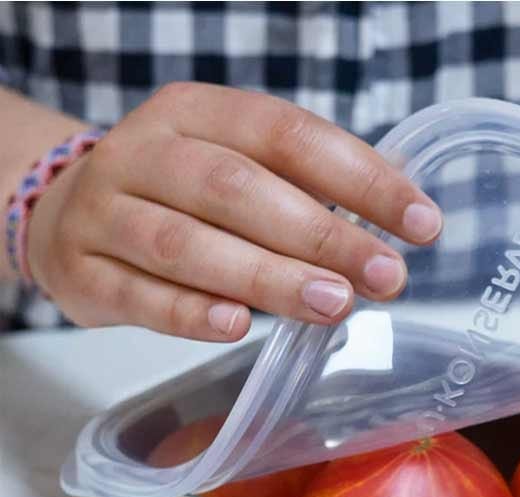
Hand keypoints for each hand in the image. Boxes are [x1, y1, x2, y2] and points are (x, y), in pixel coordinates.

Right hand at [26, 82, 441, 340]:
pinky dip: (189, 313)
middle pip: (238, 189)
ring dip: (267, 277)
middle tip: (386, 276)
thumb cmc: (178, 197)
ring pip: (188, 245)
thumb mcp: (234, 167)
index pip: (288, 135)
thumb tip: (398, 226)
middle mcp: (146, 153)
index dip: (360, 179)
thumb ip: (303, 189)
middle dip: (323, 235)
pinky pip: (139, 296)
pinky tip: (237, 327)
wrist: (63, 215)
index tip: (422, 223)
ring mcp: (105, 213)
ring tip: (334, 305)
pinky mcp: (83, 273)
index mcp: (196, 114)